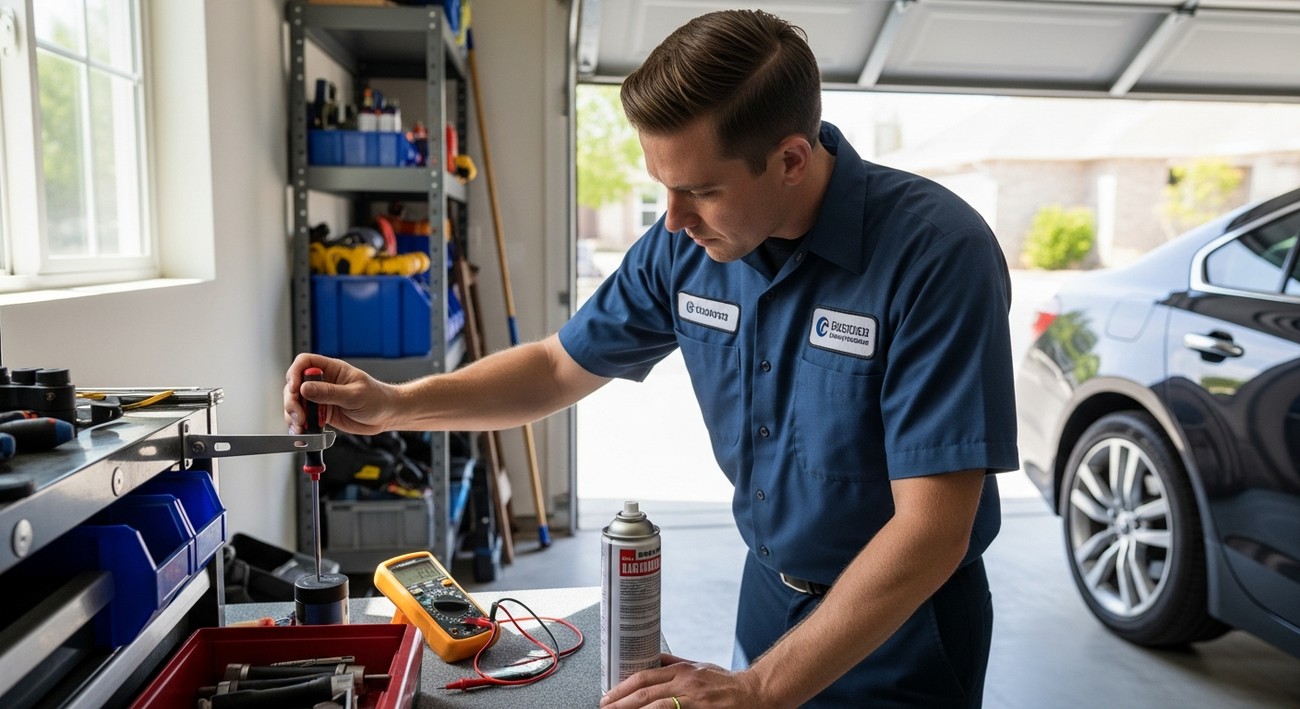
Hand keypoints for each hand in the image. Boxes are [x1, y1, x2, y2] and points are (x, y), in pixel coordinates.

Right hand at [283, 353, 393, 434]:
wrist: (386, 415)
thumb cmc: (377, 398)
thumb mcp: (354, 395)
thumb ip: (329, 393)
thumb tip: (305, 389)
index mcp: (332, 369)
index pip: (304, 363)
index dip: (295, 373)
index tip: (294, 388)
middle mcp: (323, 382)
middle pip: (295, 385)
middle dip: (292, 401)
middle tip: (299, 415)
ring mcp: (320, 398)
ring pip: (296, 403)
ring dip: (293, 415)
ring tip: (301, 427)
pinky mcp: (321, 414)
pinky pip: (304, 418)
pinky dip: (300, 425)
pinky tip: (302, 432)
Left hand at [600, 653, 767, 708]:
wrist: (755, 693)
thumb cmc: (726, 683)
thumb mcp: (698, 667)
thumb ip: (674, 665)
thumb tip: (651, 660)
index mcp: (682, 671)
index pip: (644, 677)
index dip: (622, 688)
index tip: (607, 696)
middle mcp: (686, 684)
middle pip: (646, 693)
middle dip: (621, 702)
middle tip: (605, 708)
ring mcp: (694, 701)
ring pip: (657, 707)